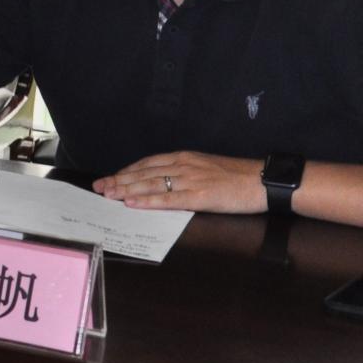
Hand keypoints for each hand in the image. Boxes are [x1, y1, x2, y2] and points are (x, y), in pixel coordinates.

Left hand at [94, 151, 264, 213]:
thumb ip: (185, 172)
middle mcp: (183, 166)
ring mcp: (190, 180)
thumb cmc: (238, 176)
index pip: (147, 164)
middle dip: (119, 181)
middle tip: (99, 188)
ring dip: (126, 190)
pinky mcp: (199, 196)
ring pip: (151, 185)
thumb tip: (165, 181)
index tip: (110, 178)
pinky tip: (132, 204)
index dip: (126, 172)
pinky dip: (148, 201)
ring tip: (108, 195)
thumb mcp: (206, 168)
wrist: (263, 180)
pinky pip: (168, 199)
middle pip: (143, 173)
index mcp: (184, 158)